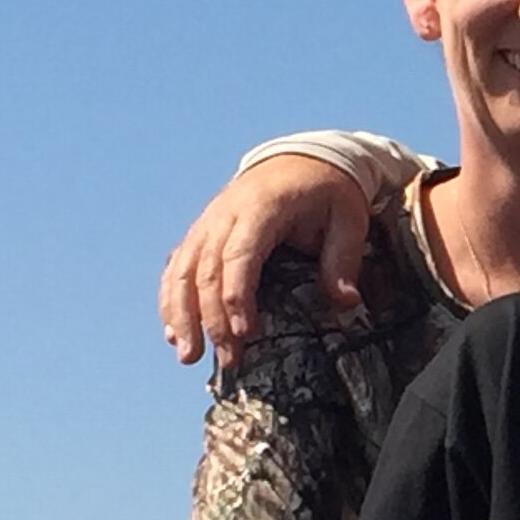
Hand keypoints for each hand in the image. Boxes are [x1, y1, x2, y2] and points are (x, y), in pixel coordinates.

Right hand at [159, 155, 374, 366]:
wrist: (300, 158)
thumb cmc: (327, 191)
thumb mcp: (348, 218)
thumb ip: (343, 260)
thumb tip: (345, 302)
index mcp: (261, 207)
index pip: (240, 254)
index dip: (238, 296)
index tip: (245, 333)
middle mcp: (224, 214)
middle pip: (207, 270)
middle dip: (212, 319)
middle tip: (228, 360)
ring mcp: (207, 223)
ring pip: (182, 271)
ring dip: (182, 315)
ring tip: (188, 356)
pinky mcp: (200, 234)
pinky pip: (177, 268)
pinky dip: (171, 300)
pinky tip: (173, 333)